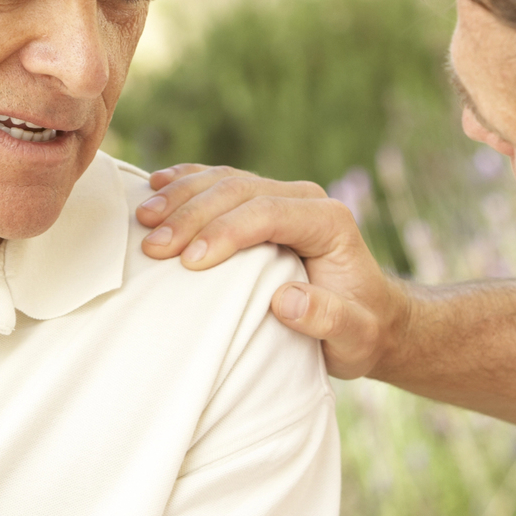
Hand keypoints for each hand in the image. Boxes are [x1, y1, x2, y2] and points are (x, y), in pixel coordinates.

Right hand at [137, 165, 408, 378]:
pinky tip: (155, 185)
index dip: (225, 232)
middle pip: (240, 190)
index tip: (189, 263)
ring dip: (180, 197)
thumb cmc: (361, 331)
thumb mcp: (356, 335)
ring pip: (225, 180)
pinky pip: (220, 182)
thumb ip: (329, 319)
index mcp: (329, 221)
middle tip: (153, 246)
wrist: (371, 317)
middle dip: (192, 215)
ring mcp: (283, 197)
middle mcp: (306, 199)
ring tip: (143, 219)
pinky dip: (186, 183)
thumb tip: (285, 301)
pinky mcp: (263, 204)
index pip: (268, 213)